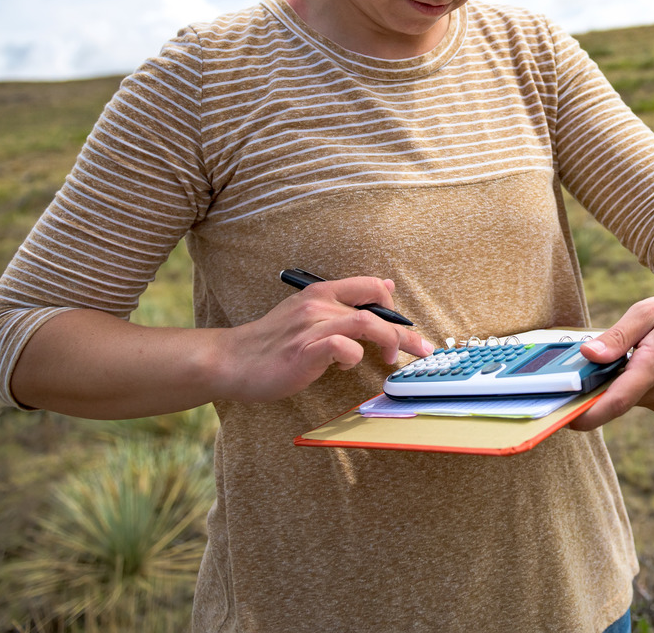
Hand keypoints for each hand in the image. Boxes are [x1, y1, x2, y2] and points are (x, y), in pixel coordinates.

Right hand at [213, 276, 432, 402]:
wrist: (233, 360)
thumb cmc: (272, 343)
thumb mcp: (307, 314)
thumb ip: (341, 303)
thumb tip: (383, 286)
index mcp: (320, 292)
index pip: (369, 285)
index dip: (393, 303)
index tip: (404, 324)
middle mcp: (319, 304)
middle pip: (376, 307)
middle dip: (404, 332)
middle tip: (421, 349)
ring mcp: (312, 326)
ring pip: (366, 323)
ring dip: (388, 342)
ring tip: (389, 360)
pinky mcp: (305, 350)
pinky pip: (344, 347)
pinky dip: (353, 358)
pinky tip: (344, 367)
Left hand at [567, 290, 653, 430]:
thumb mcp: (647, 311)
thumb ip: (616, 336)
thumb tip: (588, 355)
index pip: (617, 401)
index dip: (588, 414)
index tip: (565, 418)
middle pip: (617, 398)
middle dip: (600, 385)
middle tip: (599, 360)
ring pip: (628, 399)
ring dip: (621, 382)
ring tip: (636, 353)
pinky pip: (641, 400)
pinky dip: (635, 385)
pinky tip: (649, 363)